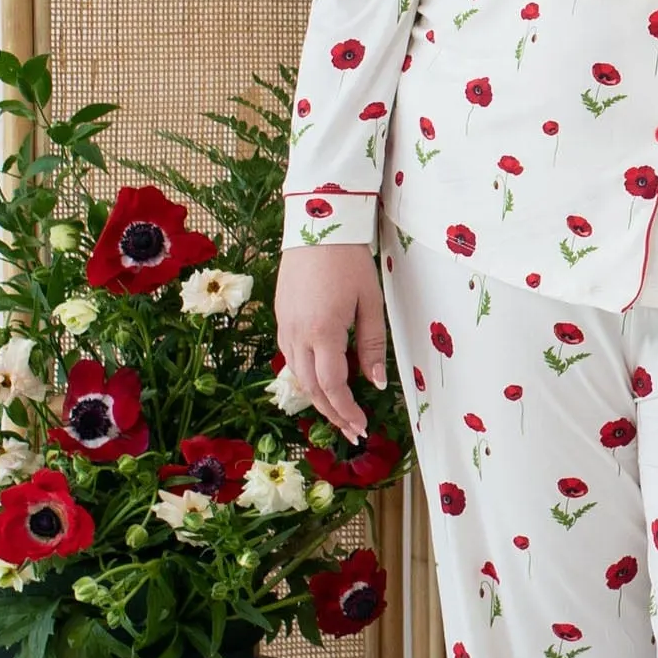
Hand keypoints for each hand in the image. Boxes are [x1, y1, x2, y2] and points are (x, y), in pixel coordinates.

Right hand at [277, 243, 389, 444]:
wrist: (317, 227)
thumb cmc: (350, 262)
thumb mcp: (371, 303)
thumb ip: (372, 345)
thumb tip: (376, 383)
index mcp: (323, 333)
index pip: (332, 387)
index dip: (346, 412)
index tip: (360, 427)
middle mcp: (297, 335)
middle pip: (310, 389)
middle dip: (332, 413)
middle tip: (352, 430)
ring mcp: (285, 327)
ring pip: (297, 377)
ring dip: (317, 399)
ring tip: (339, 413)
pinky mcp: (281, 319)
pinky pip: (290, 358)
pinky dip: (305, 377)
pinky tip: (321, 382)